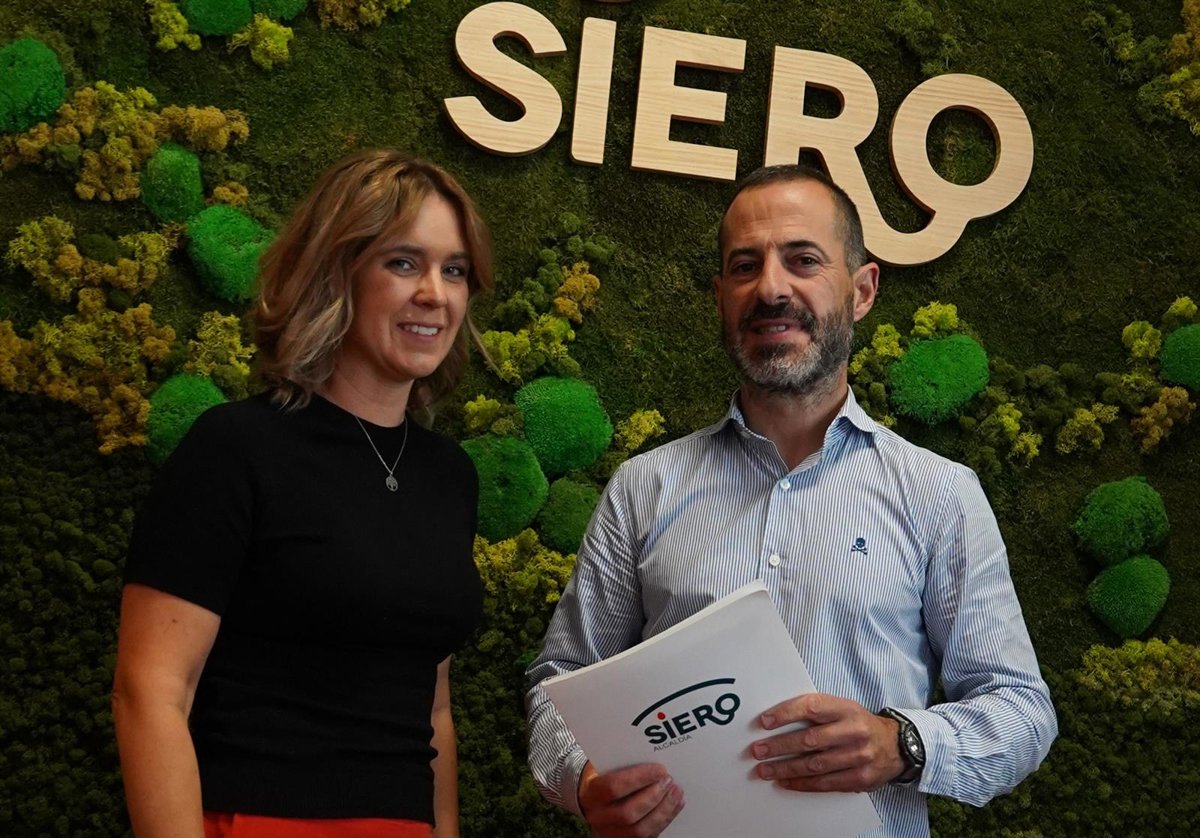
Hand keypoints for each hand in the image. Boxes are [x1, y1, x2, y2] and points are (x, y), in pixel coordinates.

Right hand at [577, 761, 684, 837]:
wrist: (595, 801)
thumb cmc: (605, 777)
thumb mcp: (607, 766)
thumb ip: (624, 762)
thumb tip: (653, 755)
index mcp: (591, 794)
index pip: (613, 787)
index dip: (639, 778)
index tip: (659, 769)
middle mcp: (598, 817)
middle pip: (628, 813)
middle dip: (654, 796)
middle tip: (669, 781)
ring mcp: (611, 833)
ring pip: (640, 830)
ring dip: (663, 811)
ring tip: (676, 793)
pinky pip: (648, 836)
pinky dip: (664, 821)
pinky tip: (674, 806)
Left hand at [749, 693, 905, 792]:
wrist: (896, 746)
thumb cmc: (859, 724)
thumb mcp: (843, 708)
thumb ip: (817, 711)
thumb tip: (777, 718)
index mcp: (847, 709)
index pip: (812, 707)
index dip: (786, 714)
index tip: (764, 721)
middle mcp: (854, 732)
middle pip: (810, 740)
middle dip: (779, 746)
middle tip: (758, 750)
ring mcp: (859, 757)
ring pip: (814, 765)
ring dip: (785, 769)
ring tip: (765, 770)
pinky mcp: (860, 778)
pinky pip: (825, 783)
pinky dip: (801, 783)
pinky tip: (785, 782)